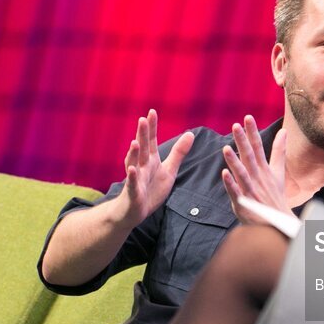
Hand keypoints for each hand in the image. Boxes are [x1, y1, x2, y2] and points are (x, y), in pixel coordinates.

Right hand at [120, 109, 193, 227]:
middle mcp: (141, 166)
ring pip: (134, 164)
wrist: (134, 212)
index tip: (152, 112)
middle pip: (142, 149)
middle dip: (142, 135)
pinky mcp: (133, 193)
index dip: (152, 128)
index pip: (151, 141)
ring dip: (134, 154)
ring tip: (135, 142)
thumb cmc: (150, 189)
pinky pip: (132, 185)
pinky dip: (132, 177)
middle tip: (143, 119)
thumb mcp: (169, 170)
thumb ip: (178, 152)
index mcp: (150, 160)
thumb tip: (191, 133)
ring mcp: (136, 179)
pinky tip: (132, 170)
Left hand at [221, 115, 287, 223]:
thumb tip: (283, 131)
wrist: (277, 222)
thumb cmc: (275, 196)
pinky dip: (231, 184)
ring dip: (234, 161)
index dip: (252, 132)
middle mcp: (258, 178)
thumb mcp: (278, 172)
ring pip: (242, 174)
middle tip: (235, 126)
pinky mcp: (244, 203)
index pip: (258, 147)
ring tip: (226, 149)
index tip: (247, 117)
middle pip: (250, 157)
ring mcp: (251, 190)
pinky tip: (224, 174)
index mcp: (264, 169)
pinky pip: (237, 193)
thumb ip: (279, 151)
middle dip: (243, 141)